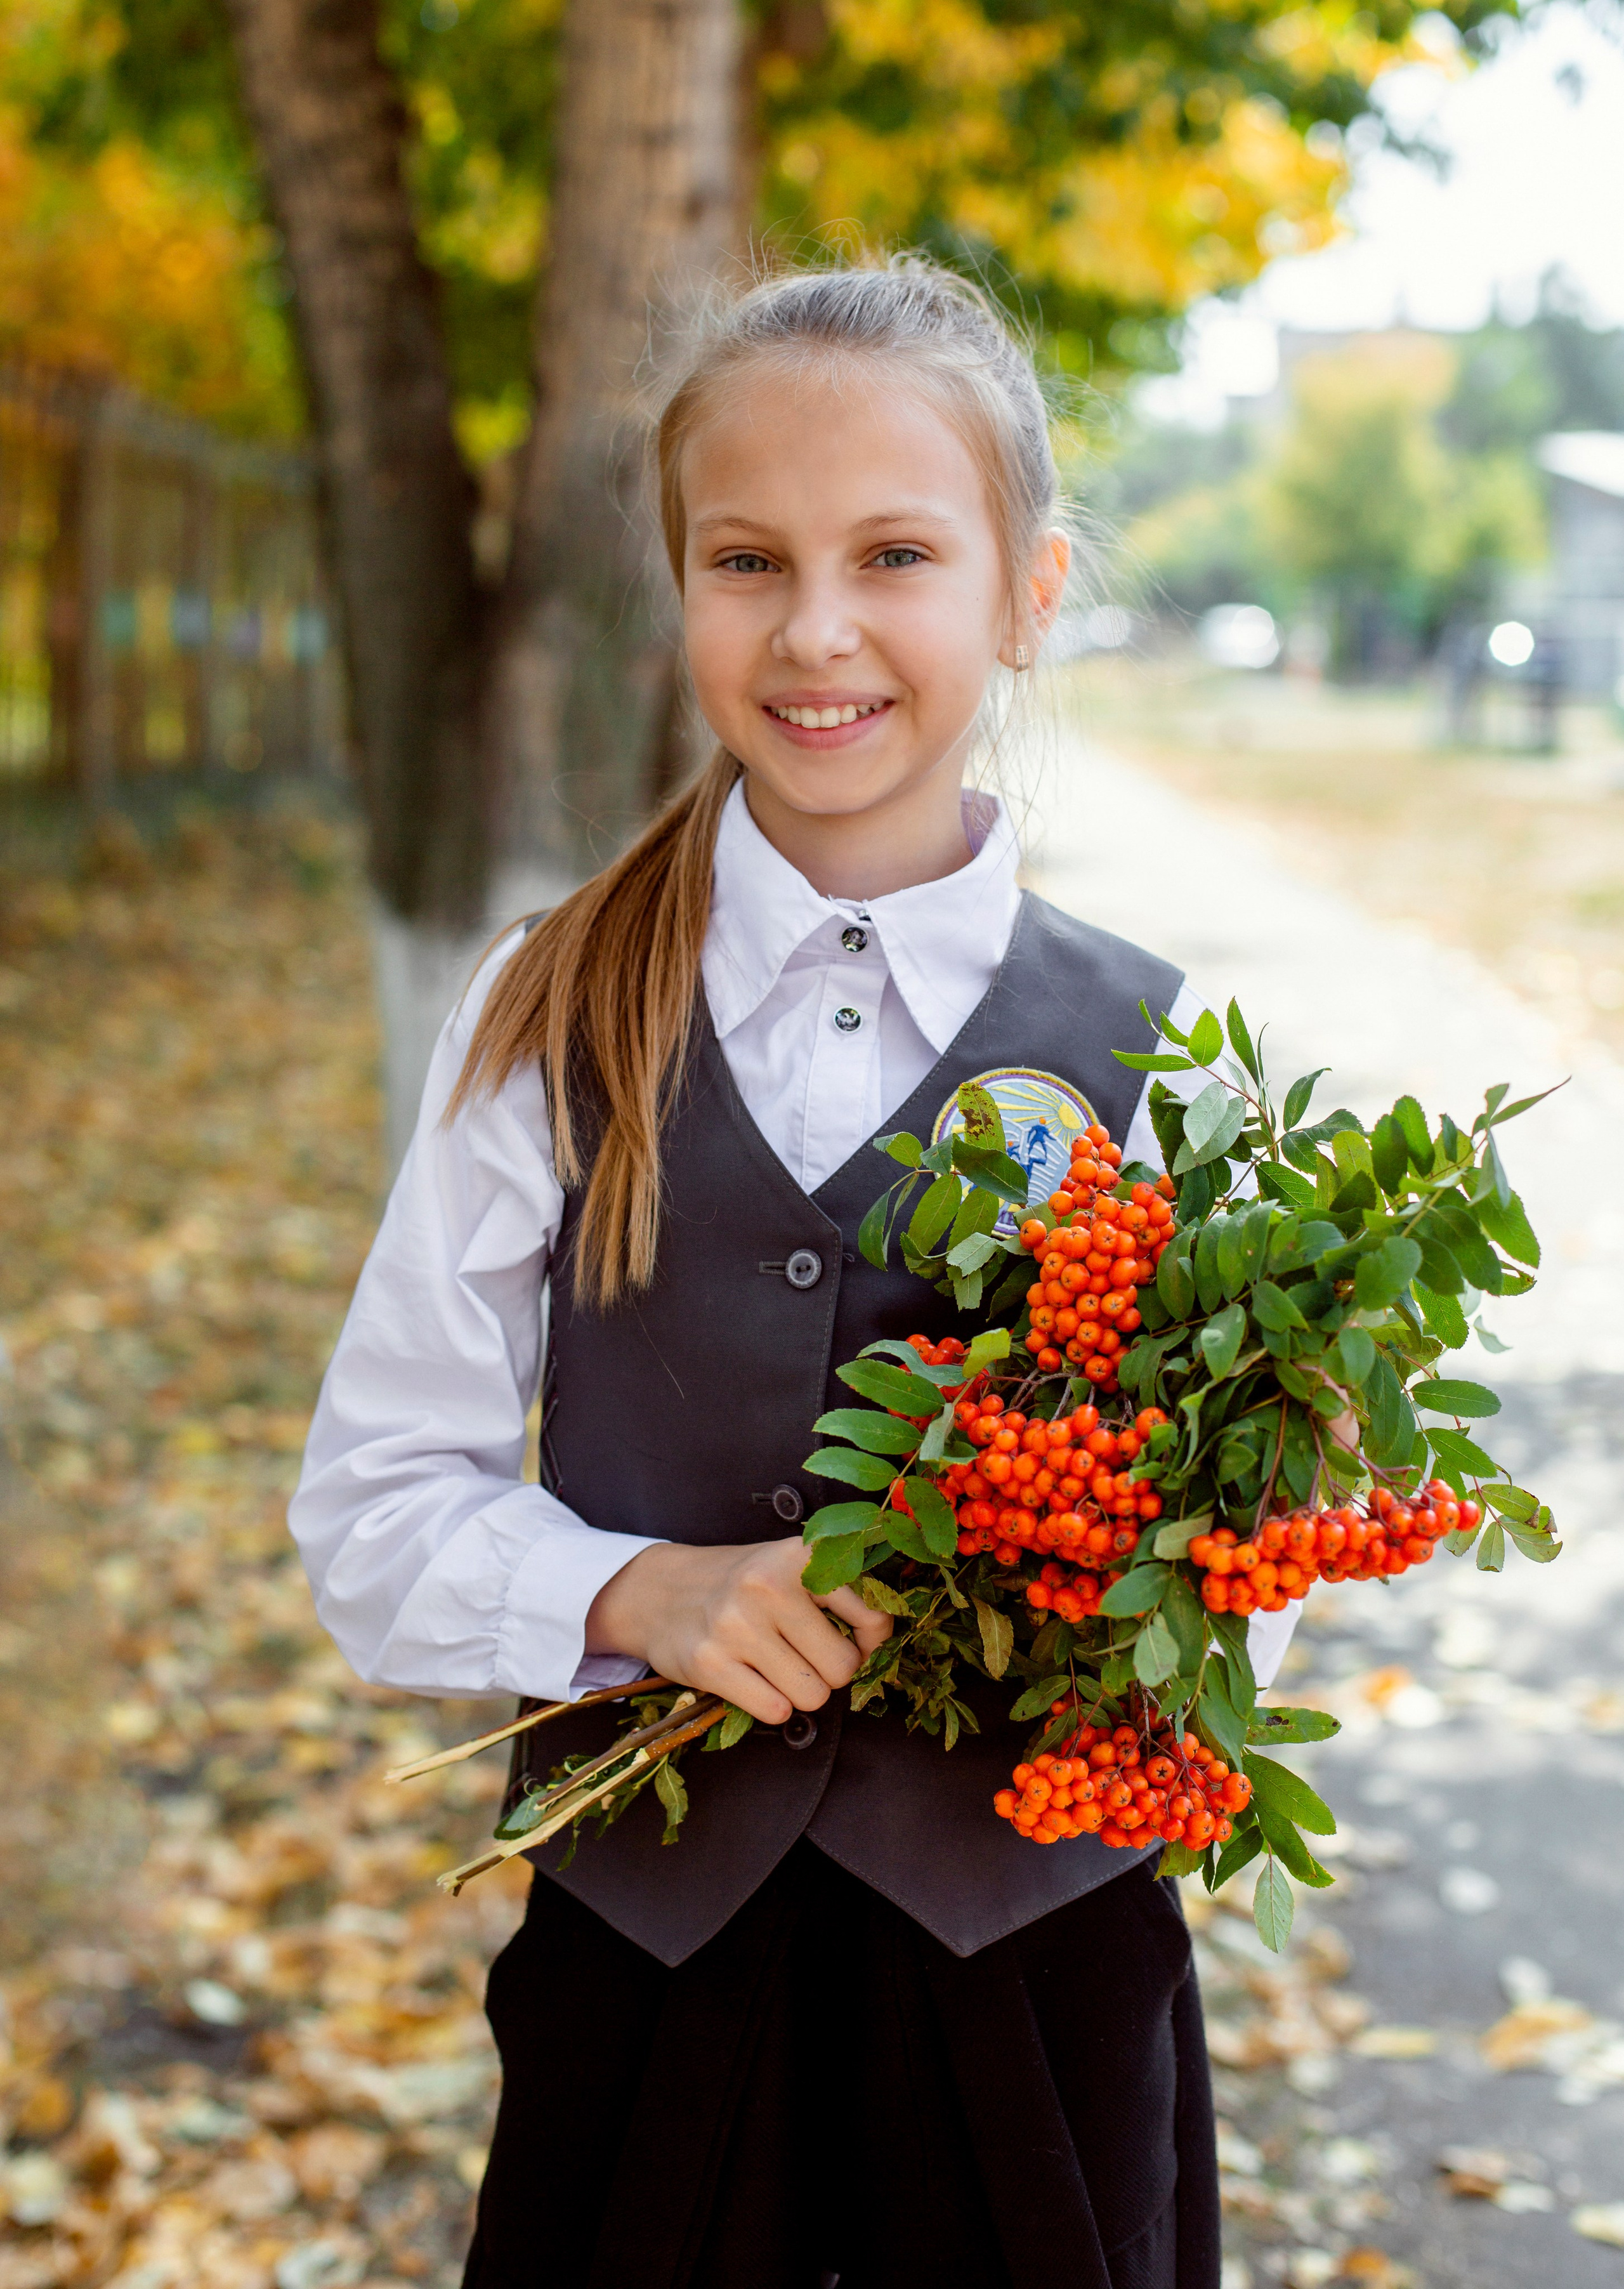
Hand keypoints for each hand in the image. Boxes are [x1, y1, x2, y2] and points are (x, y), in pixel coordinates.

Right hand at [583, 1537, 892, 1725]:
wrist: (660, 1591)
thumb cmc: (742, 1584)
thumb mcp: (791, 1565)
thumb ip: (840, 1590)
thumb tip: (883, 1641)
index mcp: (798, 1556)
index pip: (872, 1617)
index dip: (872, 1642)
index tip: (856, 1642)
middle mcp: (767, 1586)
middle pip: (842, 1667)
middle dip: (832, 1672)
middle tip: (807, 1657)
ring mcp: (735, 1626)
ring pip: (812, 1695)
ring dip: (802, 1692)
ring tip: (778, 1667)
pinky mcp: (709, 1664)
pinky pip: (775, 1711)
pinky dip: (772, 1705)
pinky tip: (754, 1680)